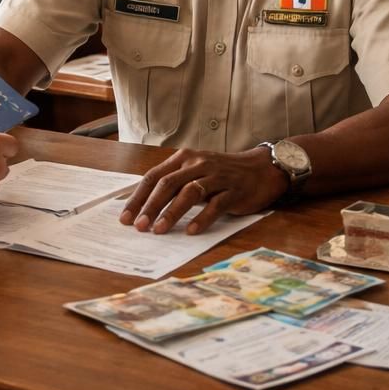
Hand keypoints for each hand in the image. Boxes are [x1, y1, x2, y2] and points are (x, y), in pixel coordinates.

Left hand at [119, 147, 287, 235]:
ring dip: (171, 212)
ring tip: (159, 230)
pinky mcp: (234, 190)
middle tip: (139, 226)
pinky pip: (215, 204)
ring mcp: (217, 176)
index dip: (138, 197)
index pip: (154, 176)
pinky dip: (202, 218)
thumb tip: (146, 207)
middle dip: (150, 206)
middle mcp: (198, 164)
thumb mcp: (196, 171)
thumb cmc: (223, 173)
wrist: (262, 168)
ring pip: (189, 193)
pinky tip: (191, 231)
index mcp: (184, 158)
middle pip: (168, 184)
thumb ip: (175, 184)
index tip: (126, 217)